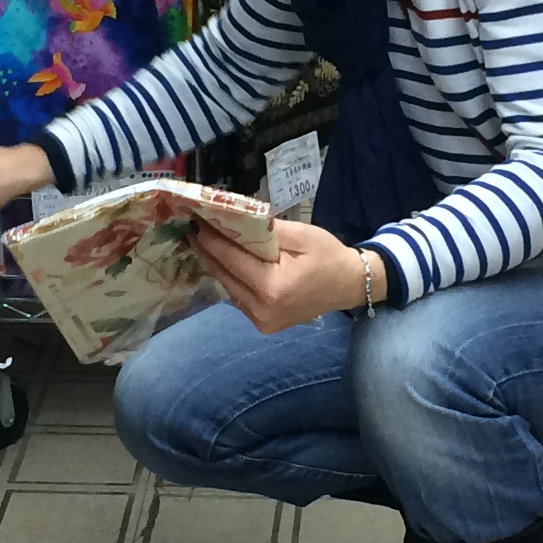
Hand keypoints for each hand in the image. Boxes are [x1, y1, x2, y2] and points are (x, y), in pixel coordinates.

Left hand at [195, 219, 368, 334]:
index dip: (210, 238)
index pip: (230, 258)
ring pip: (227, 287)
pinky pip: (238, 297)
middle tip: (191, 227)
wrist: (351, 285)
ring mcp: (262, 321)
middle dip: (206, 250)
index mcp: (273, 287)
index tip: (194, 219)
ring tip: (201, 241)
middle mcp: (262, 309)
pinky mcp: (263, 324)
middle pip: (223, 275)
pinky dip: (230, 278)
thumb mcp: (300, 235)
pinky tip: (222, 260)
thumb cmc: (329, 256)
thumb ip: (265, 230)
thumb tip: (233, 218)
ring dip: (215, 264)